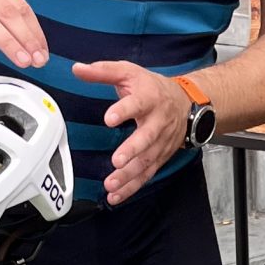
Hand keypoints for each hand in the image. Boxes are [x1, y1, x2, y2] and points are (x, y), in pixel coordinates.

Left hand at [76, 60, 191, 205]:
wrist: (187, 104)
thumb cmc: (152, 88)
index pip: (137, 104)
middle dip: (132, 150)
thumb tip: (77, 69)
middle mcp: (158, 122)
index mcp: (149, 98)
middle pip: (147, 138)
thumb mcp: (129, 73)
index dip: (124, 110)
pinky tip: (116, 195)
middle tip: (117, 161)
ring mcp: (160, 142)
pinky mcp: (159, 157)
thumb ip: (103, 71)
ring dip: (129, 175)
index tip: (109, 118)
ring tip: (111, 184)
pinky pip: (146, 174)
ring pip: (146, 161)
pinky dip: (132, 187)